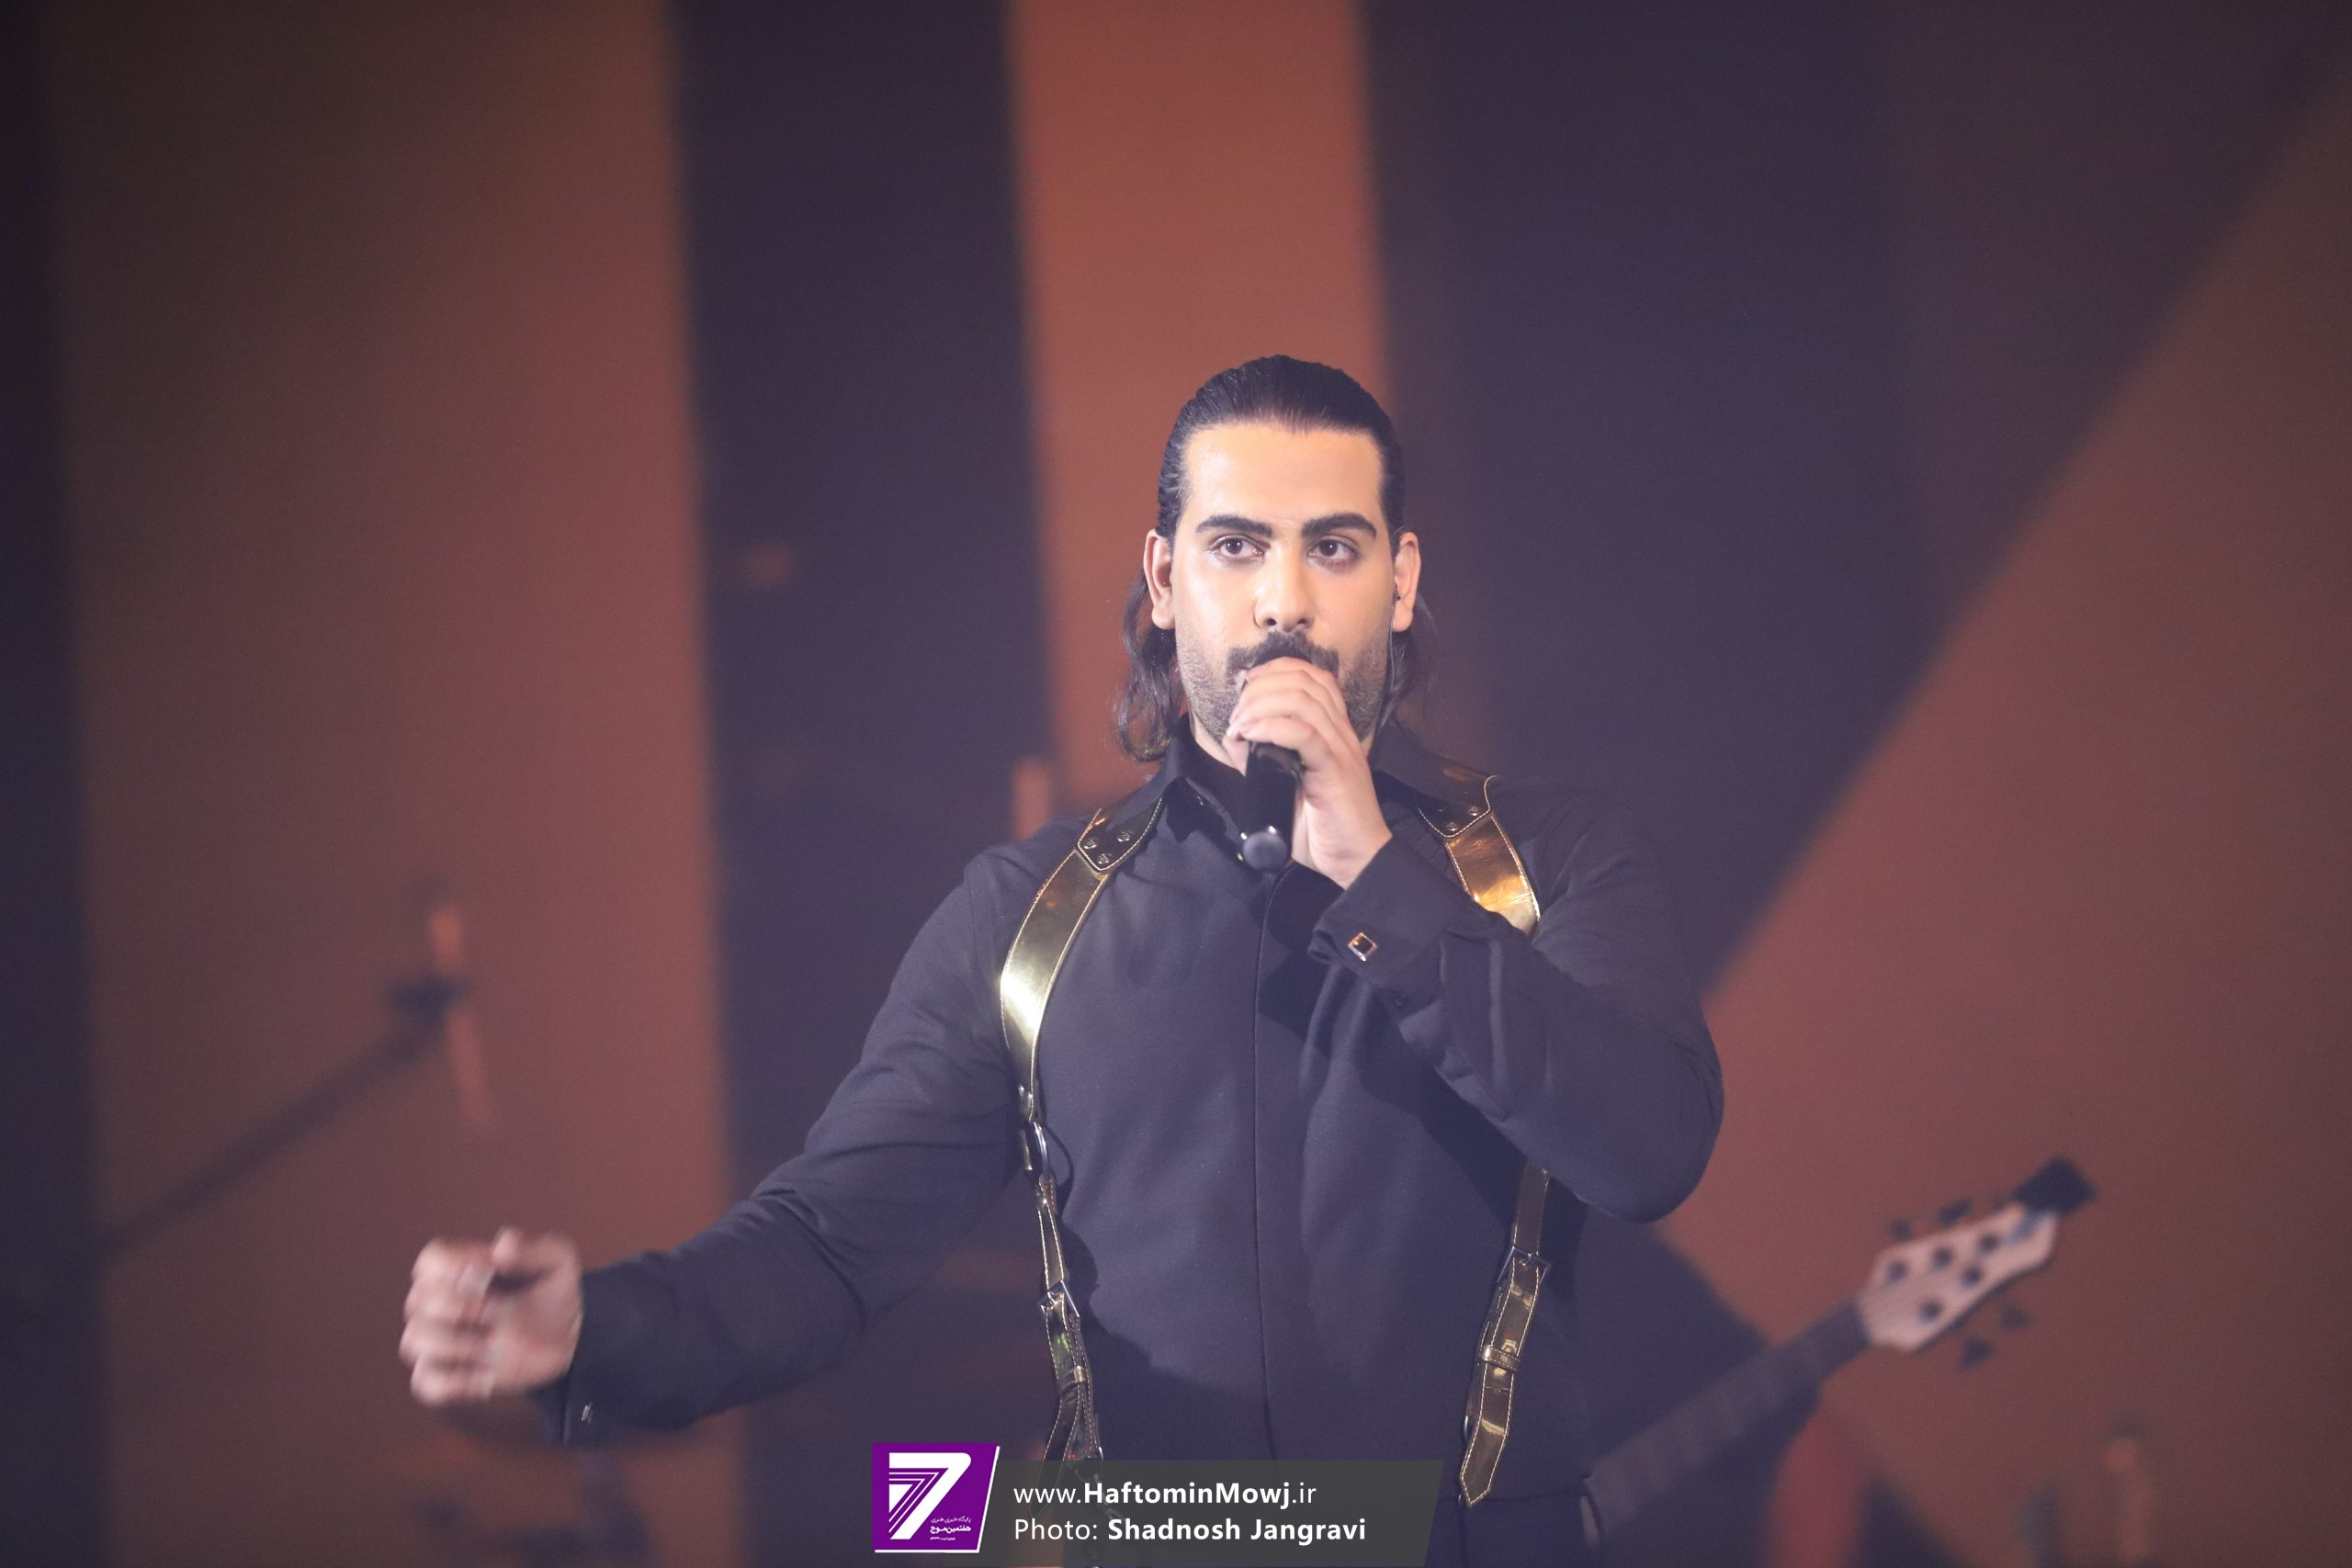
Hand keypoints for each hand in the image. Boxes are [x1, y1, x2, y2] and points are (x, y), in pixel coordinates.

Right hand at [402, 1227, 582, 1404]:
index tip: (491, 1272)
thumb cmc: (554, 1291)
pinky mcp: (446, 1375)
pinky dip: (454, 1382)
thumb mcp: (558, 1261)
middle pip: (419, 1300)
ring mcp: (439, 1340)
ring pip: (414, 1340)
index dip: (456, 1264)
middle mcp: (440, 1301)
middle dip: (463, 1307)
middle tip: (503, 1312)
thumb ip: (533, 1248)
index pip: (432, 1258)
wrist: (568, 1336)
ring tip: (497, 1347)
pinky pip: (426, 1383)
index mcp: (461, 1267)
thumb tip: (501, 1245)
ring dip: (457, 1344)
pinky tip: (488, 1377)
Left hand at [1220, 657, 1390, 886]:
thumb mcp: (1282, 786)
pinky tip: (1251, 734)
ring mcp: (1340, 749)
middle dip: (1261, 687)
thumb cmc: (1322, 827)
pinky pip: (1306, 734)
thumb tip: (1234, 738)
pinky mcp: (1336, 770)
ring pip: (1303, 700)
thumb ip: (1260, 762)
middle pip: (1303, 681)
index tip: (1247, 686)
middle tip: (1238, 714)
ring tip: (1241, 725)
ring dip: (1261, 704)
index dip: (1276, 670)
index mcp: (1333, 731)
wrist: (1356, 861)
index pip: (1313, 677)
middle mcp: (1340, 732)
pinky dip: (1272, 727)